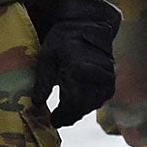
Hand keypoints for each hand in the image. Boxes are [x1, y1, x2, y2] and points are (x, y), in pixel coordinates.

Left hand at [33, 0, 121, 128]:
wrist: (87, 24)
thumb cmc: (63, 39)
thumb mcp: (47, 56)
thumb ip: (43, 81)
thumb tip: (37, 104)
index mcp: (77, 68)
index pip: (73, 102)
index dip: (63, 115)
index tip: (53, 121)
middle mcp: (95, 75)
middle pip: (84, 106)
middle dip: (70, 115)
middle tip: (57, 119)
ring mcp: (105, 79)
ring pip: (92, 104)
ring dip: (79, 110)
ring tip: (65, 113)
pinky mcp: (110, 81)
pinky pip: (99, 99)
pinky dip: (87, 103)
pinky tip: (76, 103)